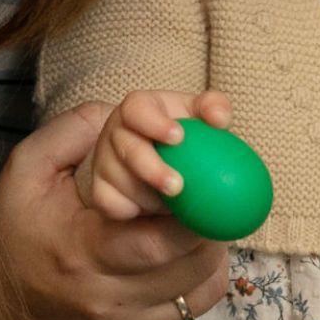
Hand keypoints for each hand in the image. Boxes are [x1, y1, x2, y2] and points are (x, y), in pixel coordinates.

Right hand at [0, 100, 229, 319]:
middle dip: (210, 226)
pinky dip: (188, 290)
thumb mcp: (27, 170)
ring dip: (205, 258)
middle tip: (203, 201)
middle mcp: (108, 304)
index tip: (200, 183)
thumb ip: (76, 130)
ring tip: (185, 232)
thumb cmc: (10, 235)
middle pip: (196, 264)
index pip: (168, 239)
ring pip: (201, 293)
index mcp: (84, 253)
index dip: (199, 210)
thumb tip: (135, 113)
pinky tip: (164, 269)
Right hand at [80, 90, 233, 219]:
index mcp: (142, 108)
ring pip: (117, 177)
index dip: (154, 122)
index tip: (178, 138)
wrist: (173, 189)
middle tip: (177, 187)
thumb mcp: (205, 121)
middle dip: (151, 168)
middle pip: (126, 146)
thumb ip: (215, 110)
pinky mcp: (98, 187)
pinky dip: (130, 210)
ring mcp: (104, 159)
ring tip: (170, 202)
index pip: (137, 108)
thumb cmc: (191, 145)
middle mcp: (118, 130)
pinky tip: (147, 211)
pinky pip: (107, 202)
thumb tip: (220, 119)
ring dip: (147, 195)